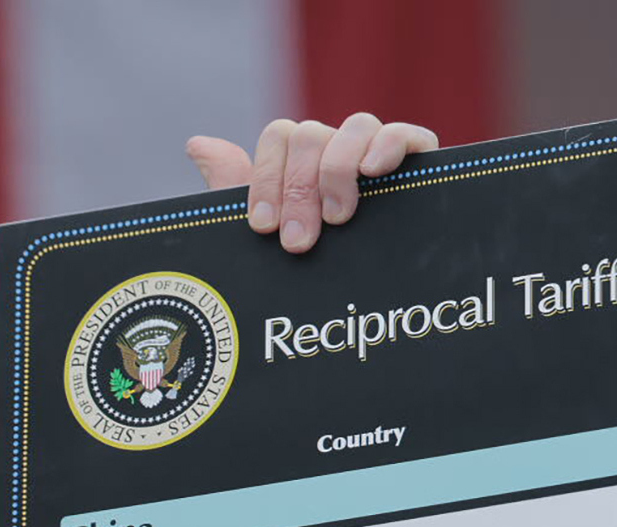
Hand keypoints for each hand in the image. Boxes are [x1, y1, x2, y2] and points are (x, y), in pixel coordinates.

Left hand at [186, 114, 438, 253]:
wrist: (373, 310)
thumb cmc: (317, 267)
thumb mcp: (270, 235)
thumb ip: (234, 189)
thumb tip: (197, 144)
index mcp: (303, 161)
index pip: (280, 136)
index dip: (266, 179)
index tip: (263, 228)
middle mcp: (338, 150)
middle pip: (312, 135)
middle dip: (298, 189)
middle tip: (299, 242)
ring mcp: (378, 154)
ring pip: (356, 126)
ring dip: (338, 170)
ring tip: (338, 218)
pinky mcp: (419, 164)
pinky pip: (405, 134)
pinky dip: (389, 145)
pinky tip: (374, 172)